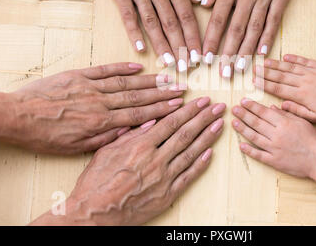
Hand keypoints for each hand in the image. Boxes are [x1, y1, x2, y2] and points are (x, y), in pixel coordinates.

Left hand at [0, 62, 183, 154]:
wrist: (18, 117)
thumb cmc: (45, 136)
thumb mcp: (75, 147)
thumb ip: (104, 138)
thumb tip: (130, 129)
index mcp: (100, 122)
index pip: (138, 114)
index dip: (160, 109)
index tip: (177, 105)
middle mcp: (100, 102)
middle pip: (137, 96)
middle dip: (162, 93)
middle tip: (181, 88)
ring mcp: (90, 86)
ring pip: (125, 82)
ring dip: (148, 80)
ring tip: (167, 77)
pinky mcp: (79, 75)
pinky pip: (105, 70)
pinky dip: (122, 67)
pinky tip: (138, 65)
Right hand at [31, 97, 225, 224]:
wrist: (95, 213)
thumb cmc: (96, 182)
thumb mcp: (107, 150)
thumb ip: (130, 135)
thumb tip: (149, 122)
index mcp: (141, 146)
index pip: (171, 123)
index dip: (189, 110)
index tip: (201, 101)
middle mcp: (156, 160)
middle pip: (186, 134)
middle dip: (203, 118)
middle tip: (218, 107)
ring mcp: (164, 178)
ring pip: (191, 152)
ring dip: (208, 137)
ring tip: (219, 124)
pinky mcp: (167, 194)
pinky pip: (188, 176)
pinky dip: (201, 164)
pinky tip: (210, 152)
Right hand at [103, 0, 202, 69]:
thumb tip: (200, 0)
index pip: (188, 17)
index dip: (194, 38)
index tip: (199, 55)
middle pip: (172, 25)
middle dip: (180, 49)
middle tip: (185, 68)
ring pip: (152, 23)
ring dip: (160, 45)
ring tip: (167, 63)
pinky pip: (127, 14)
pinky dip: (133, 32)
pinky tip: (139, 48)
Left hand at [201, 0, 306, 76]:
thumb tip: (204, 3)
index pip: (217, 20)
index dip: (210, 41)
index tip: (204, 58)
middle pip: (235, 31)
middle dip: (228, 55)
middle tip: (223, 74)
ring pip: (254, 29)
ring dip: (247, 52)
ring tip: (241, 69)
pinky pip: (275, 20)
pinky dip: (269, 37)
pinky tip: (263, 52)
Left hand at [232, 98, 315, 177]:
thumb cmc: (313, 139)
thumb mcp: (302, 121)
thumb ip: (286, 114)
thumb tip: (270, 107)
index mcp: (284, 123)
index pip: (264, 112)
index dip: (252, 106)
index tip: (242, 101)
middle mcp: (277, 135)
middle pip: (256, 123)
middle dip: (243, 115)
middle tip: (234, 109)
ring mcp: (274, 149)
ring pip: (254, 137)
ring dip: (243, 129)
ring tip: (234, 123)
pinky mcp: (274, 161)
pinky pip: (258, 155)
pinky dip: (249, 150)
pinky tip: (240, 145)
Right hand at [254, 54, 315, 122]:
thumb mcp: (314, 117)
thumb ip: (296, 111)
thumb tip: (281, 106)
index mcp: (301, 95)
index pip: (278, 89)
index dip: (265, 84)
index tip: (254, 81)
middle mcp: (303, 82)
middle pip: (280, 76)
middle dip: (265, 72)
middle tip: (254, 69)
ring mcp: (311, 73)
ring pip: (289, 67)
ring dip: (276, 64)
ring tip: (264, 61)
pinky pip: (304, 61)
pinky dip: (294, 58)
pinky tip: (285, 56)